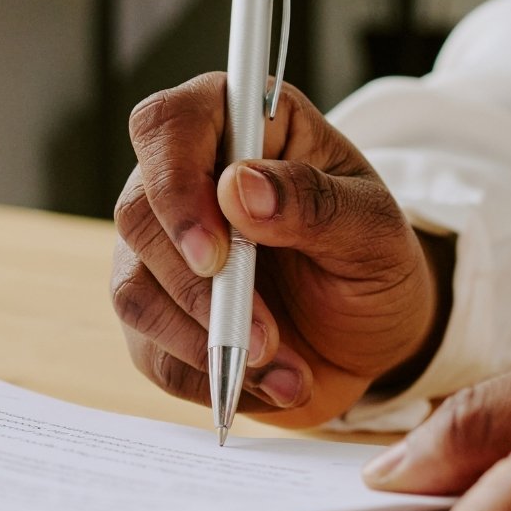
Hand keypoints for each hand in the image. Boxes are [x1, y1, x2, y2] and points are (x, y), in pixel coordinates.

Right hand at [111, 73, 447, 428]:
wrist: (371, 336)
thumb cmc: (377, 263)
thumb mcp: (375, 232)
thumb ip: (314, 203)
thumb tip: (239, 187)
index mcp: (242, 128)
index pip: (167, 126)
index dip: (174, 185)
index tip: (216, 253)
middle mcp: (186, 180)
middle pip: (139, 217)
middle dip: (201, 292)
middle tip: (268, 338)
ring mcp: (162, 249)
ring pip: (133, 292)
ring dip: (206, 345)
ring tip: (285, 370)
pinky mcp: (159, 313)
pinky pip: (151, 353)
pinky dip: (208, 380)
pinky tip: (267, 384)